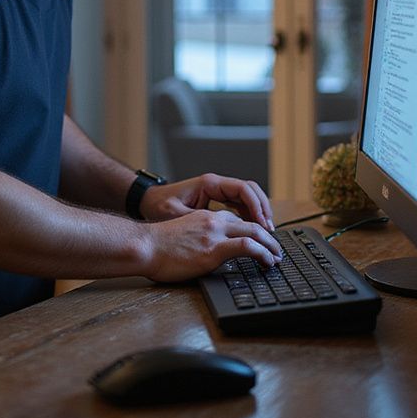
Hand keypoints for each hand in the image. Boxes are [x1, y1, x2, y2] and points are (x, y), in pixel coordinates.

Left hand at [139, 173, 273, 229]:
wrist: (146, 202)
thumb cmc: (158, 206)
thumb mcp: (178, 215)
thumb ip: (201, 221)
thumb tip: (222, 232)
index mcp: (209, 183)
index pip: (243, 189)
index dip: (256, 206)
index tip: (263, 224)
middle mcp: (216, 185)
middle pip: (250, 191)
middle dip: (263, 209)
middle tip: (270, 230)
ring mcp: (216, 192)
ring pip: (246, 198)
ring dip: (258, 213)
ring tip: (266, 233)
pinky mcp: (214, 201)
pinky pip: (238, 205)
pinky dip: (248, 216)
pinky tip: (252, 231)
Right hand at [142, 209, 281, 282]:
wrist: (143, 246)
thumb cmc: (155, 246)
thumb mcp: (181, 235)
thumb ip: (197, 238)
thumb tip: (204, 253)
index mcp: (204, 217)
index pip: (236, 219)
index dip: (252, 231)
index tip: (259, 243)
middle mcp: (212, 221)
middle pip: (250, 224)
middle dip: (268, 237)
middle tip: (276, 250)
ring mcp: (214, 234)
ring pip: (255, 232)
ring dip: (271, 245)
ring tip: (276, 258)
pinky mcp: (214, 249)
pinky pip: (248, 247)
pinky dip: (264, 254)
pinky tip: (268, 262)